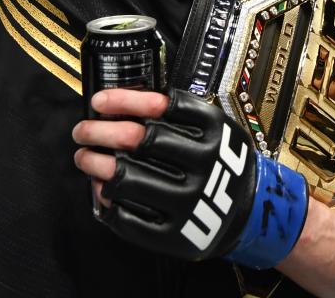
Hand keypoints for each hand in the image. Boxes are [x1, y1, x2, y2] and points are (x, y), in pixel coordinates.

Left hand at [73, 88, 308, 268]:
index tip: (99, 100)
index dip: (124, 100)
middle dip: (100, 131)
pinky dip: (107, 199)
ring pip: (127, 177)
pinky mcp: (177, 235)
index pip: (161, 106)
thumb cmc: (220, 158)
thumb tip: (118, 103)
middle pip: (138, 139)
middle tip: (82, 130)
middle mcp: (204, 164)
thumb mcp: (212, 124)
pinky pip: (129, 218)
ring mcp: (191, 201)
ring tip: (84, 157)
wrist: (252, 209)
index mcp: (213, 130)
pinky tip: (100, 188)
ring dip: (95, 164)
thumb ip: (174, 110)